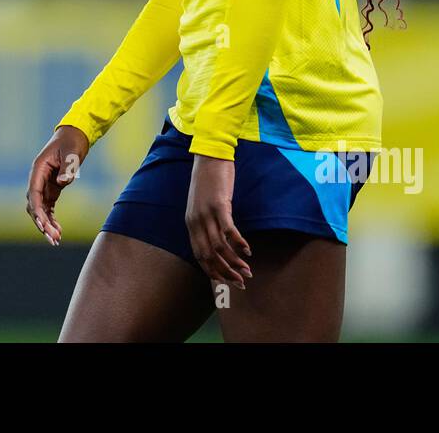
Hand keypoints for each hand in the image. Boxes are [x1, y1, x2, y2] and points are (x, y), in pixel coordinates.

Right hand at [26, 125, 88, 244]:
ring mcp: (43, 185)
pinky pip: (48, 208)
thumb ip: (67, 167)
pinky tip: (58, 232)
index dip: (37, 211)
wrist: (74, 135)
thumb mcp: (72, 152)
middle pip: (34, 206)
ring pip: (40, 210)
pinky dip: (51, 220)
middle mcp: (37, 179)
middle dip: (42, 223)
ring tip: (56, 240)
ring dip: (46, 225)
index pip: (34, 193)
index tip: (44, 224)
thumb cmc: (72, 142)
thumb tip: (61, 183)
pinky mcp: (51, 189)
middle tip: (53, 238)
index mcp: (38, 169)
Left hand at [185, 154, 251, 287]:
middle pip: (209, 256)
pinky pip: (228, 230)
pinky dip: (238, 243)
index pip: (199, 256)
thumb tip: (219, 240)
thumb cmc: (208, 180)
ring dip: (235, 261)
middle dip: (225, 272)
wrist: (209, 156)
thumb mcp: (201, 205)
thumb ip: (206, 222)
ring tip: (248, 270)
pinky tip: (248, 250)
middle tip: (241, 282)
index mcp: (191, 223)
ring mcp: (207, 213)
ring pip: (219, 247)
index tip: (226, 282)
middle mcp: (196, 221)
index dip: (213, 271)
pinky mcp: (219, 204)